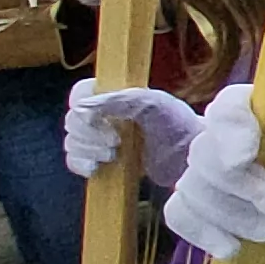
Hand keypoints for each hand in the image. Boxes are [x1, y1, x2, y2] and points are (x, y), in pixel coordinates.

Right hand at [64, 77, 199, 190]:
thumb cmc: (178, 125)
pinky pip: (75, 160)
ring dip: (86, 149)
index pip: (80, 94)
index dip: (81, 108)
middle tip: (115, 142)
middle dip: (88, 134)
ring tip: (113, 155)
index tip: (96, 120)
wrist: (191, 159)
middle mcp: (105, 115)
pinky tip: (95, 169)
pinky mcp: (103, 160)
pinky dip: (79, 164)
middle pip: (73, 120)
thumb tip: (82, 106)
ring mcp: (102, 139)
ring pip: (73, 141)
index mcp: (116, 96)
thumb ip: (118, 100)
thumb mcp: (153, 104)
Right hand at [167, 49, 264, 263]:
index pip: (224, 108)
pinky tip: (232, 248)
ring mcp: (206, 172)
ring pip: (192, 187)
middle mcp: (224, 138)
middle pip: (206, 155)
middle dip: (244, 189)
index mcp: (257, 114)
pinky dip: (204, 232)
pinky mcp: (196, 205)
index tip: (246, 159)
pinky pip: (178, 212)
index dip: (230, 134)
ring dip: (233, 216)